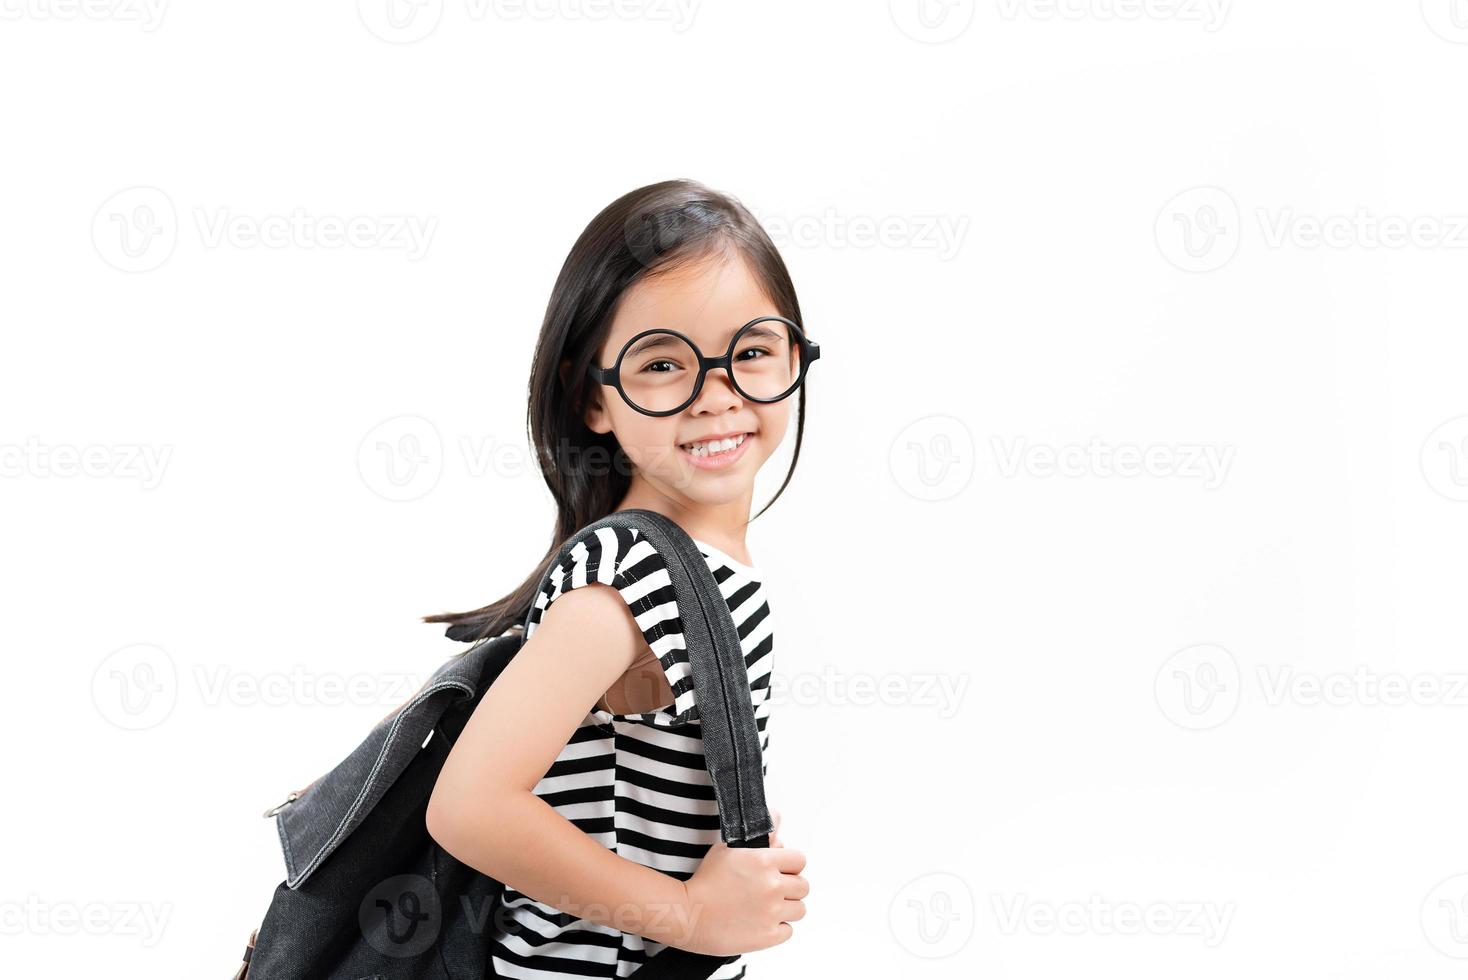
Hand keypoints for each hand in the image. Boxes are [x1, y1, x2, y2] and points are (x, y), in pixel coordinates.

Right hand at [678, 807, 807, 956]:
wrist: (688, 914)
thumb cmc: (705, 880)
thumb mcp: (729, 849)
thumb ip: (760, 836)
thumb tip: (778, 816)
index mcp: (764, 861)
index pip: (800, 860)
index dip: (790, 865)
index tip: (780, 870)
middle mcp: (772, 886)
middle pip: (803, 886)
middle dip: (789, 887)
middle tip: (771, 890)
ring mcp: (772, 913)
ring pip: (800, 910)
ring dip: (786, 909)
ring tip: (766, 908)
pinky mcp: (768, 936)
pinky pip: (788, 931)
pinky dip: (778, 928)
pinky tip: (761, 922)